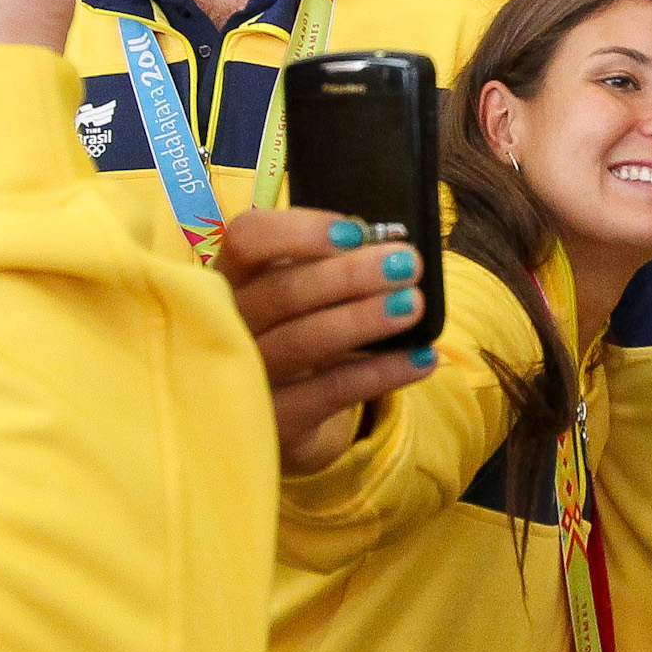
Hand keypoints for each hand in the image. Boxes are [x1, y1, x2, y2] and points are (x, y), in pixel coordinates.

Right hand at [216, 206, 435, 472]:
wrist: (280, 410)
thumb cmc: (296, 329)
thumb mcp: (298, 293)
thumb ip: (329, 266)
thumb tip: (391, 250)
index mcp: (232, 275)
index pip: (248, 238)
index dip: (300, 231)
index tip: (358, 231)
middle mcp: (229, 323)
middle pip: (282, 292)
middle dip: (350, 275)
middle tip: (407, 263)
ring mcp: (246, 375)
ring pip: (302, 342)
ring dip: (363, 319)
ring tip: (413, 304)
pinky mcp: (273, 421)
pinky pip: (330, 393)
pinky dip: (380, 374)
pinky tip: (421, 358)